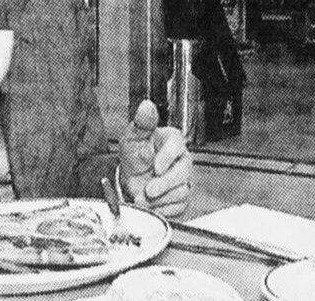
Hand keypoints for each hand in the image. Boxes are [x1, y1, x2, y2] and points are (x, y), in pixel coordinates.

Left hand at [119, 101, 192, 219]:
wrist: (129, 179)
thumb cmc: (134, 155)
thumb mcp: (133, 137)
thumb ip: (141, 123)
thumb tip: (146, 106)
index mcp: (173, 141)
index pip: (177, 146)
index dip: (167, 158)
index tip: (155, 167)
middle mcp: (183, 160)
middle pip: (183, 173)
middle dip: (163, 184)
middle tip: (147, 190)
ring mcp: (184, 180)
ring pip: (182, 192)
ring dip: (159, 199)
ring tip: (142, 198)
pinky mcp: (182, 198)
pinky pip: (179, 207)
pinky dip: (162, 209)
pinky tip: (151, 205)